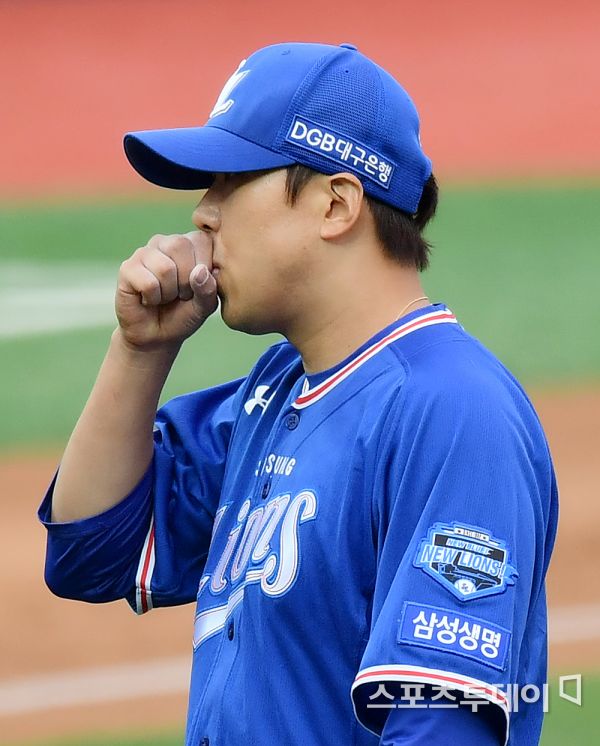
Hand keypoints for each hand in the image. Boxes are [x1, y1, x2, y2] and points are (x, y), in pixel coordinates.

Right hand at [116, 231, 217, 349]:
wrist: (156, 335)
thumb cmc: (183, 315)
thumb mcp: (205, 306)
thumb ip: (209, 289)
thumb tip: (201, 271)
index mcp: (190, 243)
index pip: (202, 240)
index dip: (204, 269)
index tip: (197, 286)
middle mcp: (166, 242)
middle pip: (180, 246)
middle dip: (185, 280)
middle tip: (180, 294)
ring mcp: (144, 253)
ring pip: (165, 267)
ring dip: (168, 292)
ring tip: (164, 297)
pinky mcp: (127, 268)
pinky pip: (148, 282)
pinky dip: (152, 298)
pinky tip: (148, 300)